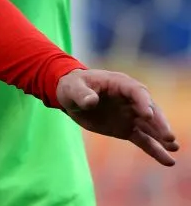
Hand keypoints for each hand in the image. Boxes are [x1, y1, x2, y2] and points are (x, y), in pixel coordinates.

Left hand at [57, 69, 179, 166]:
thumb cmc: (72, 87)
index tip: (146, 115)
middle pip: (150, 110)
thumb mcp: (73, 88)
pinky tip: (168, 161)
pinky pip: (143, 140)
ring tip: (173, 147)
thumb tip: (90, 101)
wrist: (71, 97)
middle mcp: (131, 99)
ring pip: (150, 127)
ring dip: (162, 137)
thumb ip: (82, 94)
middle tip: (168, 136)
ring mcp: (131, 115)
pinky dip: (155, 150)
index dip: (142, 102)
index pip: (137, 91)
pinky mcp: (127, 129)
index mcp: (120, 83)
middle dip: (159, 122)